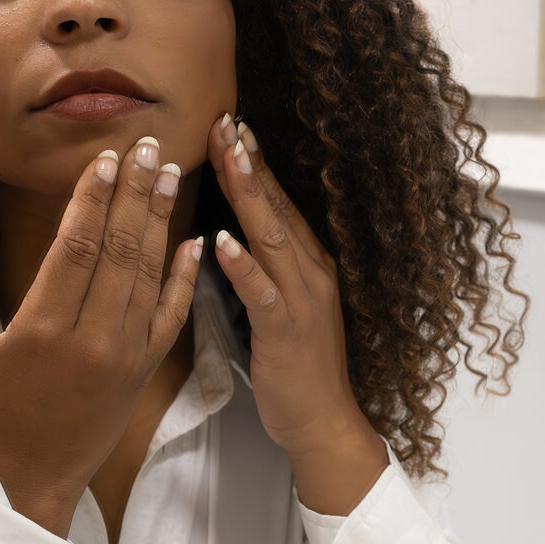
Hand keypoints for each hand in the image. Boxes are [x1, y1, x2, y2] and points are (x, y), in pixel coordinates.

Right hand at [0, 141, 202, 533]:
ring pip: (150, 274)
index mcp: (42, 329)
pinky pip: (172, 315)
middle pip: (121, 249)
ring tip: (172, 173)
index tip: (106, 158)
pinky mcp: (144, 370)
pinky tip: (195, 239)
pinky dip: (186, 275)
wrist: (28, 479)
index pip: (77, 246)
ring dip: (162, 219)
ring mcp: (125, 355)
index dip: (94, 198)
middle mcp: (92, 338)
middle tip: (151, 146)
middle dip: (136, 192)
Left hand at [205, 115, 385, 514]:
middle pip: (277, 208)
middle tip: (225, 121)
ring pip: (271, 237)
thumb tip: (231, 232)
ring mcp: (302, 301)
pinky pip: (261, 292)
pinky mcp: (286, 332)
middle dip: (249, 163)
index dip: (256, 164)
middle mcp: (311, 273)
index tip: (232, 125)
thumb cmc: (296, 368)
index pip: (280, 204)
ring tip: (226, 157)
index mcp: (309, 265)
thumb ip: (265, 269)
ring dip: (248, 195)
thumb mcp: (284, 307)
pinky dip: (243, 264)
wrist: (323, 422)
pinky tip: (221, 241)